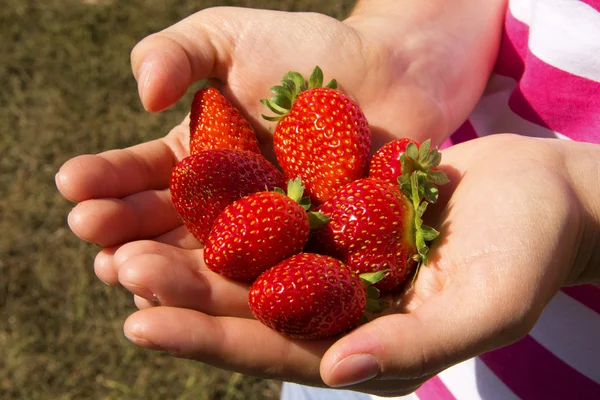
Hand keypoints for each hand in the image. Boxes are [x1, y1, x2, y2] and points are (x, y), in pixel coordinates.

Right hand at [56, 1, 504, 283]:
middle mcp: (227, 206)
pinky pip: (277, 272)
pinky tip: (208, 301)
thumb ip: (178, 52)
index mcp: (200, 161)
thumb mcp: (230, 35)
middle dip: (128, 233)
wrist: (389, 70)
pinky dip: (245, 287)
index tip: (72, 185)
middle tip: (96, 242)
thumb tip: (142, 94)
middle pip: (170, 227)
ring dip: (171, 271)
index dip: (107, 180)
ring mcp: (270, 233)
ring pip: (212, 261)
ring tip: (129, 276)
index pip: (144, 175)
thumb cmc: (307, 49)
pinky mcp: (315, 251)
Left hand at [91, 134, 598, 396]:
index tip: (143, 324)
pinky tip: (193, 178)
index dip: (209, 340)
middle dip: (187, 290)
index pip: (275, 350)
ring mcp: (339, 251)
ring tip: (136, 230)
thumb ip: (413, 343)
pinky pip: (281, 200)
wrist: (550, 192)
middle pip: (250, 302)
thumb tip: (340, 373)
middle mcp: (342, 302)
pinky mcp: (342, 205)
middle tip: (123, 268)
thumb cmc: (530, 255)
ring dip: (198, 242)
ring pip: (255, 251)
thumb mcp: (484, 306)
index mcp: (366, 343)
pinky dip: (238, 194)